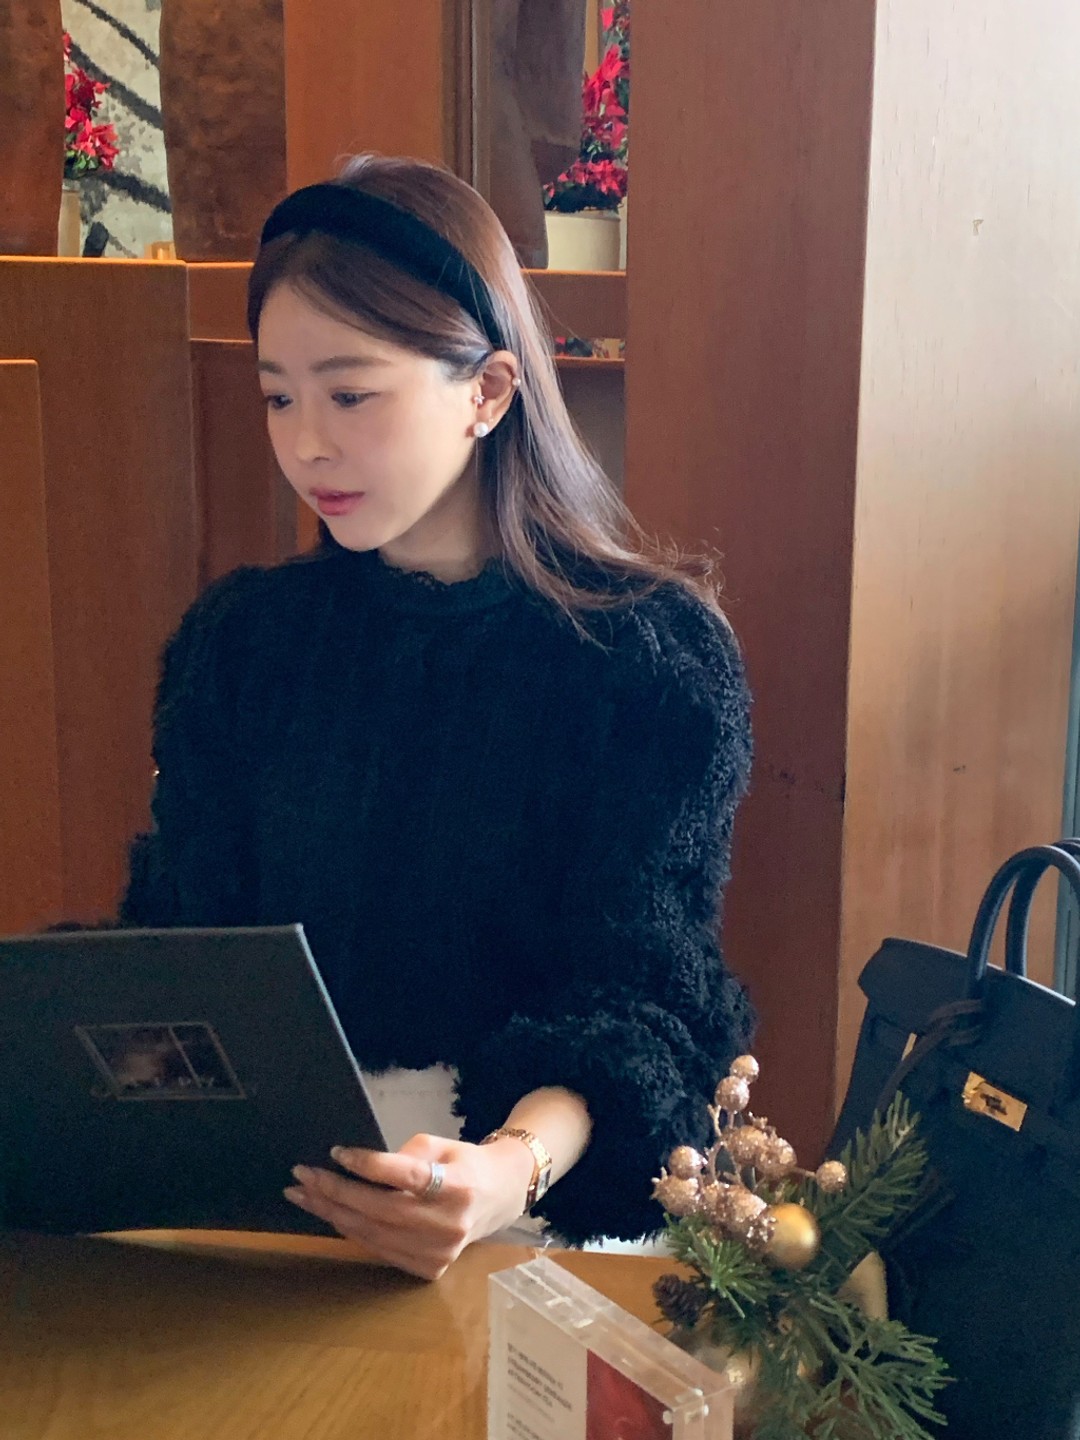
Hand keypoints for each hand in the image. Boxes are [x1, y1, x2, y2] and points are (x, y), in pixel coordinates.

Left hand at [284, 1131, 535, 1279]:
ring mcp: (439, 1253)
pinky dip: (351, 1230)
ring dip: (332, 1213)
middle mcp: (449, 1224)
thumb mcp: (440, 1146)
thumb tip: (356, 1168)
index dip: (368, 1165)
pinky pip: (379, 1249)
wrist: (498, 1198)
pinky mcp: (429, 1269)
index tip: (335, 1152)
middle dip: (335, 1192)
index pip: (405, 1176)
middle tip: (301, 1176)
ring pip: (373, 1234)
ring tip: (303, 1194)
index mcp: (458, 1185)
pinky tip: (330, 1214)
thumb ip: (403, 1157)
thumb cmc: (463, 1164)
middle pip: (381, 1209)